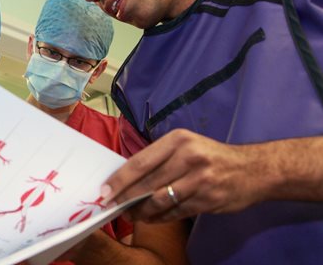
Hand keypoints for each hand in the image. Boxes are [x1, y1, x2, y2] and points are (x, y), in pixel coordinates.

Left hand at [103, 129, 264, 221]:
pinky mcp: (208, 200)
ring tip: (132, 214)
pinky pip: (175, 212)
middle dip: (126, 198)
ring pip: (159, 201)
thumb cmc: (211, 157)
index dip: (119, 180)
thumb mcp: (185, 146)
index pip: (140, 162)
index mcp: (178, 140)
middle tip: (113, 207)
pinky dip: (159, 218)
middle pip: (146, 184)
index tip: (103, 192)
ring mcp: (200, 180)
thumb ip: (158, 158)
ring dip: (141, 212)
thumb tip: (123, 176)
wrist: (254, 169)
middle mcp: (188, 157)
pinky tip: (151, 218)